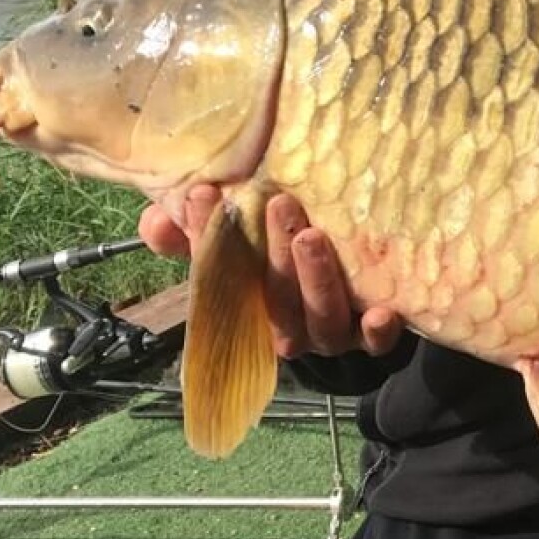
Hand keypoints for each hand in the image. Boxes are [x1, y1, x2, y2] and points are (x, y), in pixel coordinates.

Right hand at [137, 185, 402, 358]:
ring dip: (316, 281)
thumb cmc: (286, 259)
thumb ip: (198, 232)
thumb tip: (156, 221)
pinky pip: (375, 343)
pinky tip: (382, 313)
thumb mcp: (244, 240)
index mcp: (250, 303)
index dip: (207, 239)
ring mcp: (330, 332)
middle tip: (280, 204)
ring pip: (321, 318)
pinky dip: (377, 332)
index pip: (221, 277)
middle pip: (276, 299)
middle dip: (273, 254)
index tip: (203, 195)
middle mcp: (288, 325)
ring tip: (312, 237)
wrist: (356, 298)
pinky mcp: (372, 336)